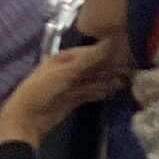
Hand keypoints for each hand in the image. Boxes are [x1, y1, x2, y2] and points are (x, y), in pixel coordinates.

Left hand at [0, 35, 129, 151]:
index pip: (89, 51)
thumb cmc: (42, 90)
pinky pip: (89, 93)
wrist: (27, 119)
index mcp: (62, 58)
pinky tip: (112, 91)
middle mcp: (67, 69)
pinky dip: (100, 91)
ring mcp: (69, 85)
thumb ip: (90, 58)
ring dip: (107, 80)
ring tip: (127, 80)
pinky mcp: (71, 100)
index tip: (126, 50)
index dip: (107, 51)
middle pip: (92, 66)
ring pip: (92, 79)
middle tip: (131, 67)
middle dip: (110, 66)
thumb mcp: (66, 71)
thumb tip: (113, 40)